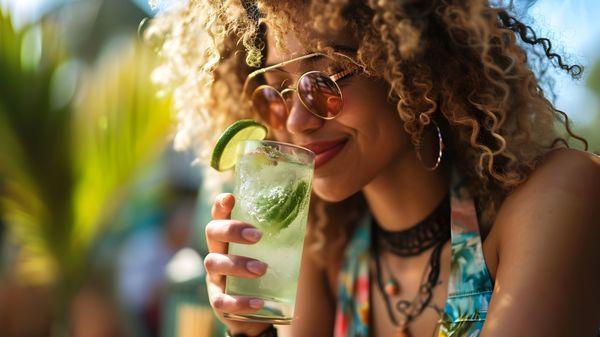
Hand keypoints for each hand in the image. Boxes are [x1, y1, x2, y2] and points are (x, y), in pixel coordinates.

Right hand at [204, 193, 270, 334]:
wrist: (259, 312)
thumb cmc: (267, 275)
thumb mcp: (272, 253)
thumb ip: (281, 235)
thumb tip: (305, 209)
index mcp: (229, 238)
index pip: (220, 215)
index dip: (221, 205)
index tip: (231, 197)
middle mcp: (218, 252)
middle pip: (212, 232)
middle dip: (232, 230)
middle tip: (257, 236)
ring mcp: (215, 277)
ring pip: (214, 263)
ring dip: (238, 264)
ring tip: (262, 269)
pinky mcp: (217, 301)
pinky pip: (221, 300)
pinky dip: (239, 301)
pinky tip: (258, 302)